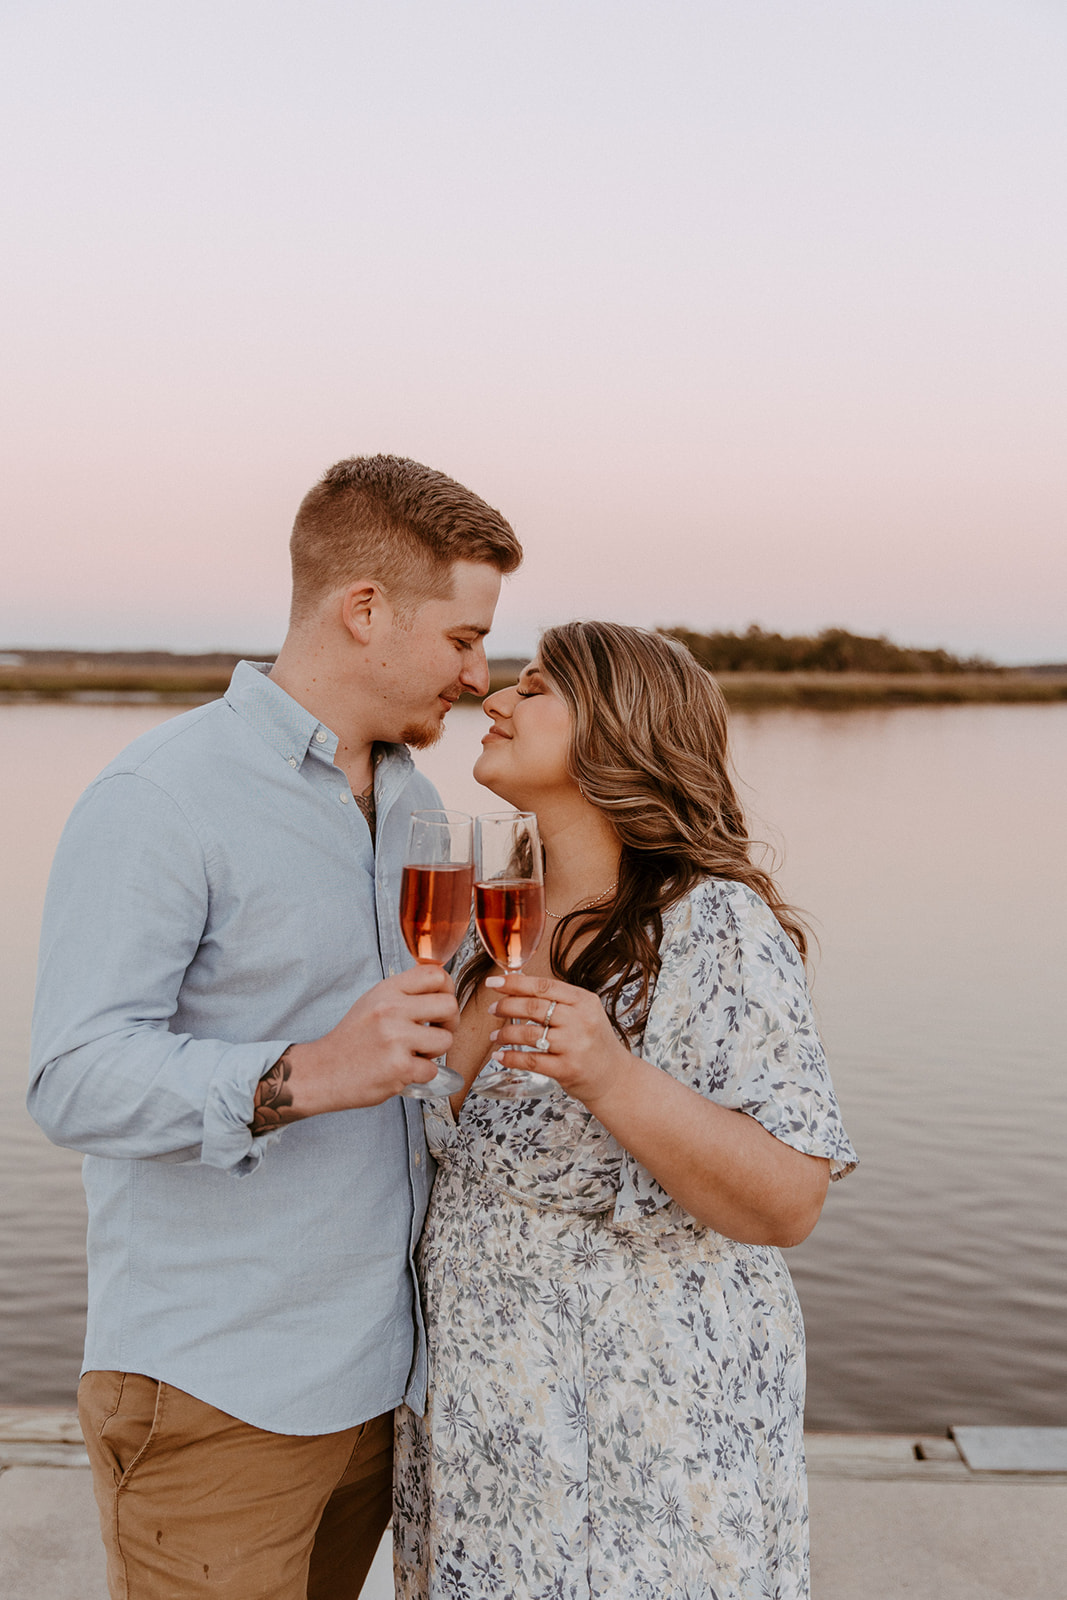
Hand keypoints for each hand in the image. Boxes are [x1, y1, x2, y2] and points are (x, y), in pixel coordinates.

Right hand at [283, 966, 459, 1116]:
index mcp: (387, 990)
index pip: (435, 974)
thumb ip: (404, 993)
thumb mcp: (372, 1002)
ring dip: (434, 1051)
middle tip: (436, 1031)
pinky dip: (421, 1074)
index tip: (440, 1004)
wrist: (323, 1071)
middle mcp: (391, 1009)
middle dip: (450, 1022)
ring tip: (413, 1053)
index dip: (447, 989)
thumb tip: (440, 987)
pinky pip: (432, 1069)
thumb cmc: (351, 1040)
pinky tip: (402, 1070)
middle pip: (449, 1005)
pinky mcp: (399, 1067)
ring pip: (445, 1040)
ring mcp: (396, 1038)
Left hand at [486, 972, 633, 1108]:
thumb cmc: (593, 1041)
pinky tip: (500, 1056)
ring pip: (528, 1034)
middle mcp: (581, 1021)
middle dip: (506, 1006)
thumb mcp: (584, 1012)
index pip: (543, 986)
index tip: (494, 981)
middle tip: (493, 1009)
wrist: (614, 1076)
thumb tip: (518, 983)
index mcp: (584, 1001)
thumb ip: (557, 999)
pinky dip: (510, 1058)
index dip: (514, 983)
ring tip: (495, 1035)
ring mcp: (574, 1046)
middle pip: (533, 1007)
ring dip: (505, 1033)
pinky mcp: (567, 1069)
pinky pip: (530, 1060)